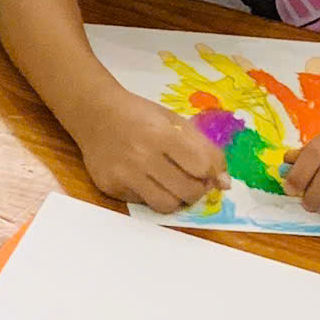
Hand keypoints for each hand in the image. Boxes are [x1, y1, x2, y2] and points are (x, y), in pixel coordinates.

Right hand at [77, 92, 228, 212]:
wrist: (95, 113)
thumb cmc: (140, 115)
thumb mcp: (175, 122)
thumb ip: (205, 150)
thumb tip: (224, 184)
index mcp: (161, 134)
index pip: (202, 168)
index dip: (209, 172)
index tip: (204, 168)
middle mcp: (141, 157)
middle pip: (188, 192)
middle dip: (196, 189)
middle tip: (190, 179)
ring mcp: (124, 174)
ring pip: (166, 206)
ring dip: (176, 198)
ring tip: (171, 184)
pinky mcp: (110, 187)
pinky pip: (142, 203)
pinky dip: (150, 195)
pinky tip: (145, 179)